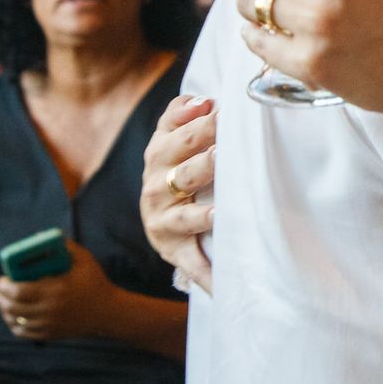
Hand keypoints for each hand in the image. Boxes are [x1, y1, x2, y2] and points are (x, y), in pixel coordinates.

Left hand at [0, 241, 118, 341]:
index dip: (5, 286)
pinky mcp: (50, 334)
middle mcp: (50, 310)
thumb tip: (41, 237)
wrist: (108, 312)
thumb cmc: (95, 282)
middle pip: (13, 307)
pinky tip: (12, 317)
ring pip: (15, 321)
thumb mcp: (85, 260)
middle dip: (0, 297)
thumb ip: (65, 247)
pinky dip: (13, 325)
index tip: (2, 278)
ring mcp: (49, 324)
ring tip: (3, 301)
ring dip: (4, 310)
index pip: (19, 291)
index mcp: (55, 290)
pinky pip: (23, 332)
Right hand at [142, 95, 215, 293]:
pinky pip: (191, 261)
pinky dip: (205, 273)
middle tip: (226, 154)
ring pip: (186, 215)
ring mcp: (163, 218)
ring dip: (203, 215)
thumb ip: (181, 114)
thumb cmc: (176, 167)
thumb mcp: (170, 137)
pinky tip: (222, 282)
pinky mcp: (172, 248)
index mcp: (160, 152)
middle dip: (206, 162)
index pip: (177, 134)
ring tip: (221, 213)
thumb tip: (202, 100)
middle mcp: (156, 185)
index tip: (223, 113)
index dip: (200, 123)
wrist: (158, 216)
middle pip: (184, 170)